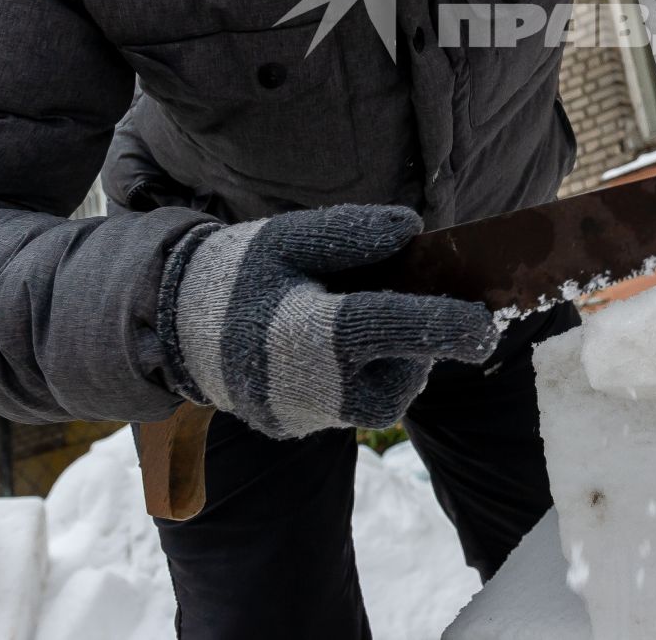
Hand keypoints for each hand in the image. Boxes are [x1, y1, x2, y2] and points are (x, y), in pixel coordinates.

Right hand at [158, 204, 497, 437]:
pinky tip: (346, 347)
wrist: (172, 323)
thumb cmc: (240, 271)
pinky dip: (363, 377)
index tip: (483, 325)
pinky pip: (349, 408)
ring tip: (370, 325)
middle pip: (391, 386)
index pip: (384, 328)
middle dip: (416, 352)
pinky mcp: (294, 426)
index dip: (439, 324)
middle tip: (415, 313)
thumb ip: (350, 232)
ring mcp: (297, 414)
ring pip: (377, 402)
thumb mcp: (289, 237)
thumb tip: (413, 229)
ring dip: (392, 366)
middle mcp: (303, 385)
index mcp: (301, 330)